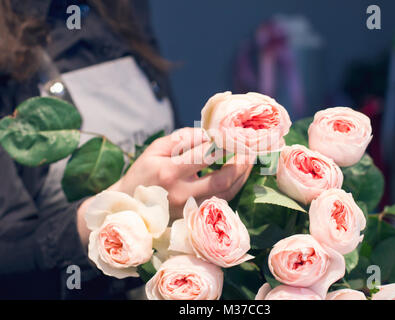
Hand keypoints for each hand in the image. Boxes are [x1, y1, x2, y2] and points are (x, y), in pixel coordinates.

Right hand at [111, 127, 253, 218]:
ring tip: (249, 160)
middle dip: (241, 163)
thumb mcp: (154, 150)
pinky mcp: (193, 216)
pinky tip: (238, 175)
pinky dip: (233, 187)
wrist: (129, 206)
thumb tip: (207, 134)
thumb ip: (181, 139)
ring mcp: (189, 208)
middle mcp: (181, 193)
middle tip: (251, 149)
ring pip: (226, 193)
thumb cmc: (143, 174)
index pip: (205, 155)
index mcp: (169, 172)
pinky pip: (221, 202)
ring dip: (242, 176)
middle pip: (222, 179)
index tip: (235, 134)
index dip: (224, 143)